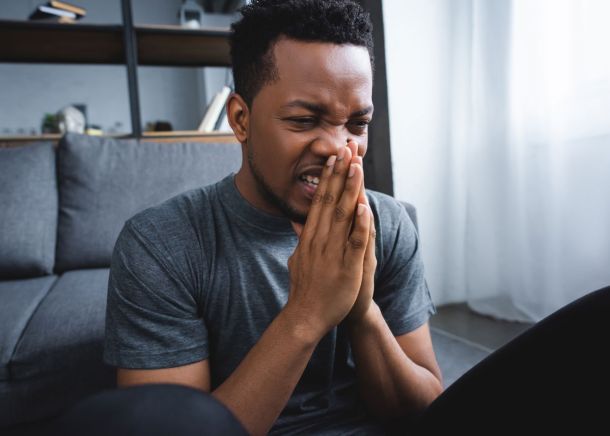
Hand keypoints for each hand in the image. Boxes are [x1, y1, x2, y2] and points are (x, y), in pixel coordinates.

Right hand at [287, 144, 372, 340]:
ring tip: (356, 166)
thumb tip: (297, 221)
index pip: (319, 200)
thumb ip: (299, 238)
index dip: (328, 178)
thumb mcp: (296, 258)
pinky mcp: (346, 267)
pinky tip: (364, 206)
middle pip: (330, 200)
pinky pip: (354, 242)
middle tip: (346, 150)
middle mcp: (319, 240)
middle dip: (340, 174)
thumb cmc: (303, 289)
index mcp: (309, 237)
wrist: (305, 317)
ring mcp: (332, 252)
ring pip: (342, 215)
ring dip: (350, 189)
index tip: (334, 159)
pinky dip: (359, 223)